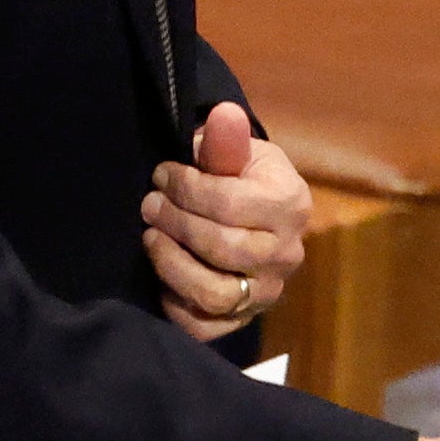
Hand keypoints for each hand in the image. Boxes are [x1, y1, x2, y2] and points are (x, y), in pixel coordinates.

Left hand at [147, 102, 306, 341]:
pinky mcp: (245, 320)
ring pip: (215, 292)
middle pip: (222, 247)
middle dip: (175, 223)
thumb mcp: (238, 152)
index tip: (161, 175)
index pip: (229, 203)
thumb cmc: (242, 178)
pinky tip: (163, 277)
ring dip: (171, 264)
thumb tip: (223, 113)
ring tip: (151, 238)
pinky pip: (206, 327)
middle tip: (148, 205)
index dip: (185, 188)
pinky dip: (176, 304)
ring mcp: (268, 291)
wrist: (257, 215)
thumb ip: (226, 139)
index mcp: (290, 204)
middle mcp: (287, 253)